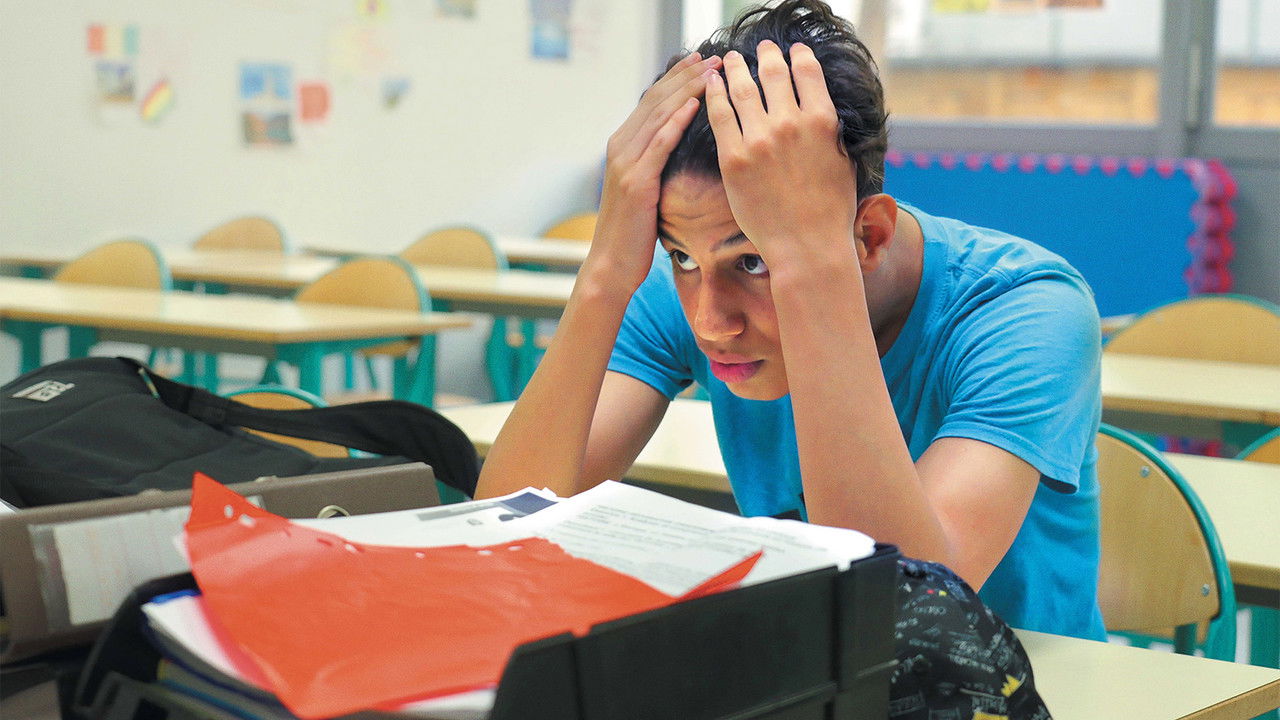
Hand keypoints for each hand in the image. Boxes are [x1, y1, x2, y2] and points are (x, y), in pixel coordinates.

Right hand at [588, 52, 721, 292]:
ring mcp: (625, 164)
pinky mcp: (635, 182)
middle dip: (685, 76)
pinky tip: (693, 105)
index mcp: (623, 146)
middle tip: (711, 57)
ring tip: (710, 72)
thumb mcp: (646, 189)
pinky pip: (658, 145)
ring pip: (658, 116)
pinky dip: (675, 122)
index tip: (701, 61)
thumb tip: (683, 145)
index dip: (677, 78)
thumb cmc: (635, 232)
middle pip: (656, 100)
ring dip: (686, 91)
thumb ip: (656, 163)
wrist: (612, 265)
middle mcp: (620, 148)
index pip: (653, 101)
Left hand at [705, 41, 857, 269]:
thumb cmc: (830, 210)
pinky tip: (711, 84)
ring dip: (736, 68)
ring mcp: (759, 140)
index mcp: (822, 120)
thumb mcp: (842, 160)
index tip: (792, 50)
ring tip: (729, 59)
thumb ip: (830, 131)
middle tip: (760, 47)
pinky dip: (714, 94)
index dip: (798, 55)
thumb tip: (821, 111)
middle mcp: (790, 123)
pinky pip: (719, 116)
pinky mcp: (734, 158)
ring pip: (743, 89)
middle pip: (774, 73)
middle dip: (766, 55)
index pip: (808, 71)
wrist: (807, 247)